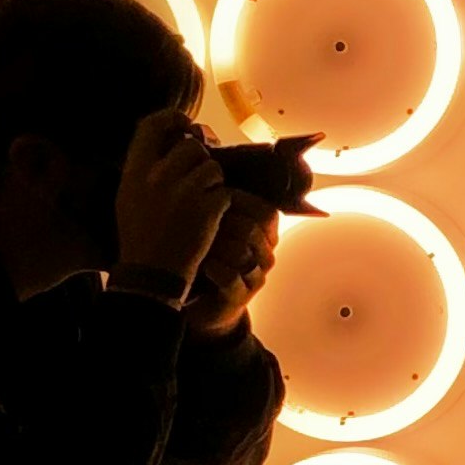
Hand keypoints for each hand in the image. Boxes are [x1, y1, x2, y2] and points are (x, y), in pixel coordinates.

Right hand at [112, 108, 228, 291]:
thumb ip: (146, 167)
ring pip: (213, 168)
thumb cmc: (140, 237)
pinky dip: (221, 205)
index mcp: (135, 172)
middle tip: (199, 178)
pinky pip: (223, 193)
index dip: (172, 117)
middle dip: (200, 159)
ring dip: (213, 183)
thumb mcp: (128, 196)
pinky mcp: (207, 209)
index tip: (185, 123)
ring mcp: (184, 192)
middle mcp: (158, 177)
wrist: (152, 274)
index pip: (152, 125)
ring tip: (202, 203)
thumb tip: (174, 139)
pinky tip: (208, 220)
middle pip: (192, 146)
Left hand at [184, 190, 279, 333]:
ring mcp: (255, 277)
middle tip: (198, 223)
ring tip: (198, 244)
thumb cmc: (205, 252)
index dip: (237, 202)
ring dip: (216, 246)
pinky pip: (231, 278)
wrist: (199, 299)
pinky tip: (202, 264)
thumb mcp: (213, 223)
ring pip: (243, 253)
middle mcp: (265, 254)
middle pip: (253, 229)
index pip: (265, 211)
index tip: (209, 200)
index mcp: (265, 232)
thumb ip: (217, 201)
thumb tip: (205, 165)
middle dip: (223, 223)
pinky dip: (214, 268)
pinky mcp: (240, 298)